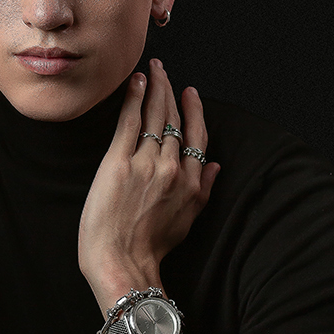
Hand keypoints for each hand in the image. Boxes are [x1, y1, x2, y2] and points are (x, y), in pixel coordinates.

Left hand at [78, 59, 221, 288]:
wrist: (122, 262)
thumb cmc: (151, 247)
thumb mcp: (188, 220)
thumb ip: (204, 189)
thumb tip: (215, 166)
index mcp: (191, 182)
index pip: (196, 136)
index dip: (194, 110)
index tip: (189, 92)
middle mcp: (172, 168)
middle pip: (174, 120)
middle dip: (170, 91)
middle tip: (164, 71)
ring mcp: (146, 164)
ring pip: (155, 117)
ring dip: (155, 89)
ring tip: (152, 71)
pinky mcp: (118, 163)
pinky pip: (129, 122)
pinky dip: (134, 99)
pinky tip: (135, 82)